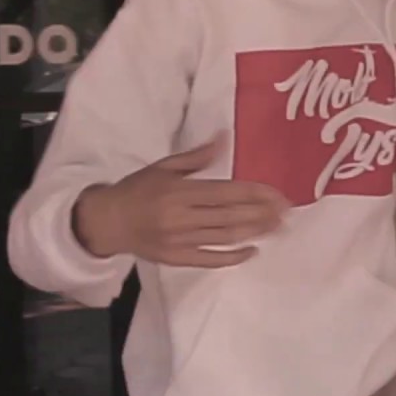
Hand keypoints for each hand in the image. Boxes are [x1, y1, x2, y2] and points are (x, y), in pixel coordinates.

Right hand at [73, 137, 288, 267]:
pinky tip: (252, 250)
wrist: (107, 222)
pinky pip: (210, 259)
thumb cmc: (138, 190)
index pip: (226, 192)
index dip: (255, 194)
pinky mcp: (178, 259)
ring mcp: (181, 241)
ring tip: (278, 228)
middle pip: (231, 216)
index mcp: (180, 191)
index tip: (278, 195)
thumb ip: (197, 156)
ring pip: (225, 237)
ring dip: (255, 232)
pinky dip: (233, 257)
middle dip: (262, 214)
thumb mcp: (164, 166)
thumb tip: (224, 136)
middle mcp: (183, 217)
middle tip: (287, 212)